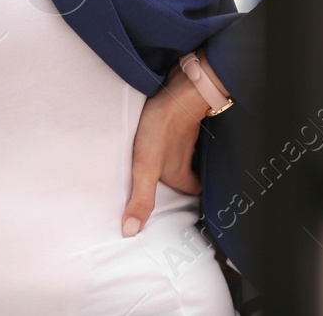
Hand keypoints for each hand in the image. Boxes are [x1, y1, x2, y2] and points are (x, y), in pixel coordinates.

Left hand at [121, 58, 213, 237]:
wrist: (178, 90)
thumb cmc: (162, 129)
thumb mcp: (146, 168)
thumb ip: (141, 199)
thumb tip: (131, 232)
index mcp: (182, 174)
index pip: (191, 193)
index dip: (186, 200)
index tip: (180, 208)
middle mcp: (187, 157)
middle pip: (189, 174)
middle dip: (180, 179)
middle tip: (165, 183)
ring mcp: (184, 137)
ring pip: (183, 153)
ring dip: (174, 157)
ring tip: (157, 161)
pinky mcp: (177, 119)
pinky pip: (176, 133)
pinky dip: (170, 136)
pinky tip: (157, 133)